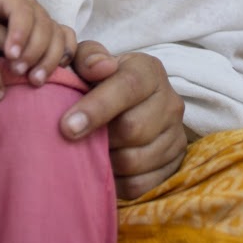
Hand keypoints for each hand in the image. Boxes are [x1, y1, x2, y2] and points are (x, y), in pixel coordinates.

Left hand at [0, 0, 75, 85]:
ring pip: (58, 36)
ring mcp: (44, 20)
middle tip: (18, 71)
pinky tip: (54, 73)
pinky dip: (65, 56)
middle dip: (33, 50)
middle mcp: (31, 6)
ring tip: (34, 80)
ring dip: (49, 59)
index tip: (11, 55)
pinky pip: (68, 41)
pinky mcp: (52, 34)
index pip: (22, 10)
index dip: (20, 32)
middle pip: (44, 25)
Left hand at [59, 42, 187, 199]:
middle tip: (76, 139)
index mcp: (149, 71)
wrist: (124, 106)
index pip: (127, 87)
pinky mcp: (174, 164)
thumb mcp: (88, 61)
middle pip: (132, 129)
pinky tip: (105, 167)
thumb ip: (88, 58)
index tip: (67, 127)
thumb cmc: (98, 81)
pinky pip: (140, 185)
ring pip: (135, 160)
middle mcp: (170, 101)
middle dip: (99, 137)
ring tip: (92, 150)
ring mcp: (176, 134)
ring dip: (106, 160)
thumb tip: (99, 67)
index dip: (96, 108)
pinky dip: (116, 181)